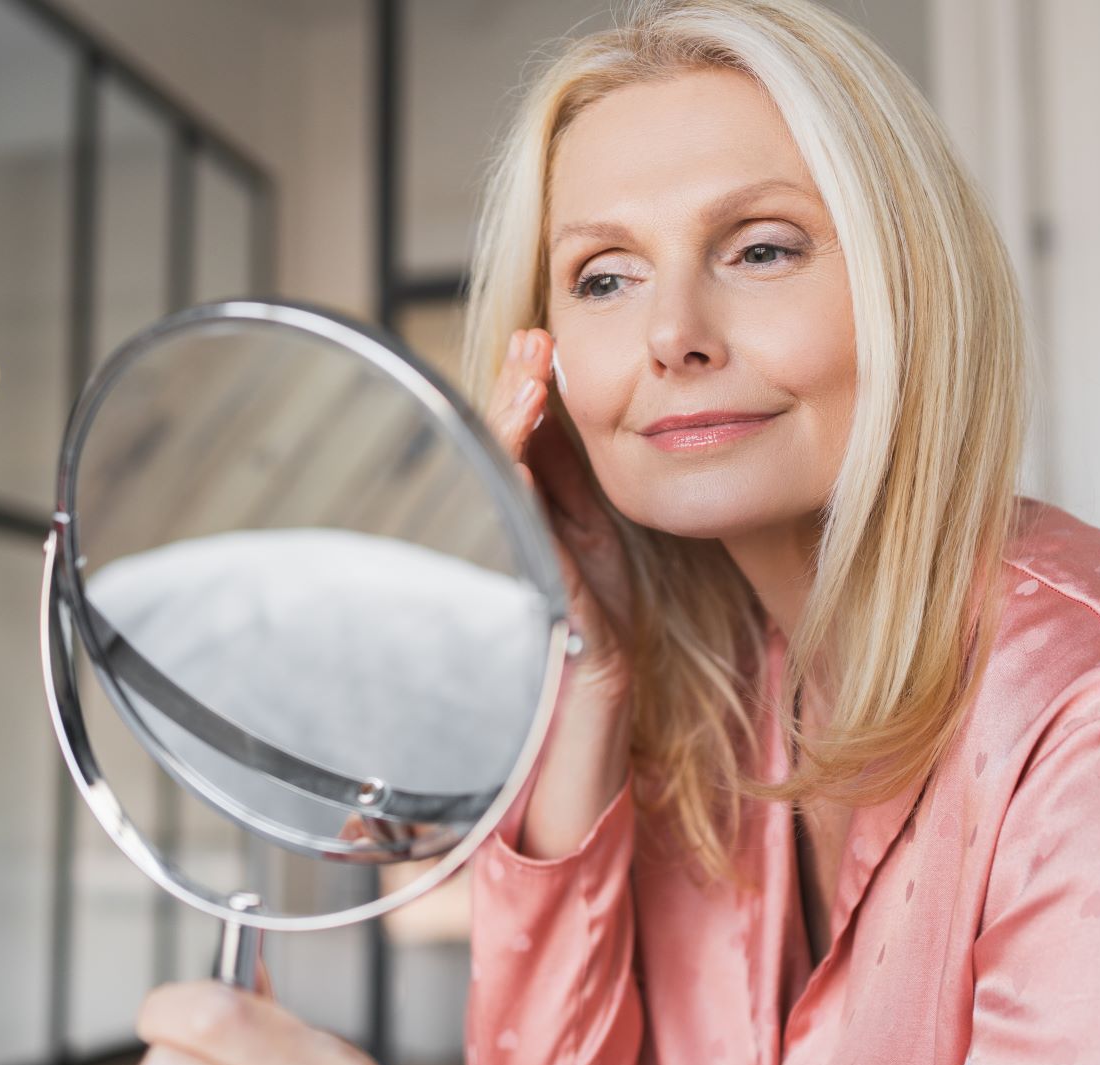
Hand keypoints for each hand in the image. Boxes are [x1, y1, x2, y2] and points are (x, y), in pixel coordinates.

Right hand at [484, 328, 635, 712]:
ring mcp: (512, 555)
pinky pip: (516, 532)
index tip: (537, 342)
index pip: (518, 436)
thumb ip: (567, 476)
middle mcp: (509, 527)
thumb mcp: (589, 527)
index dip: (524, 388)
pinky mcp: (528, 586)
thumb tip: (552, 409)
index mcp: (529, 510)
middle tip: (531, 342)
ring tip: (530, 382)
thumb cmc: (594, 616)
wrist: (600, 686)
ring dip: (512, 427)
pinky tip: (520, 455)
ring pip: (499, 479)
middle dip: (513, 391)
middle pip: (500, 446)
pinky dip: (514, 490)